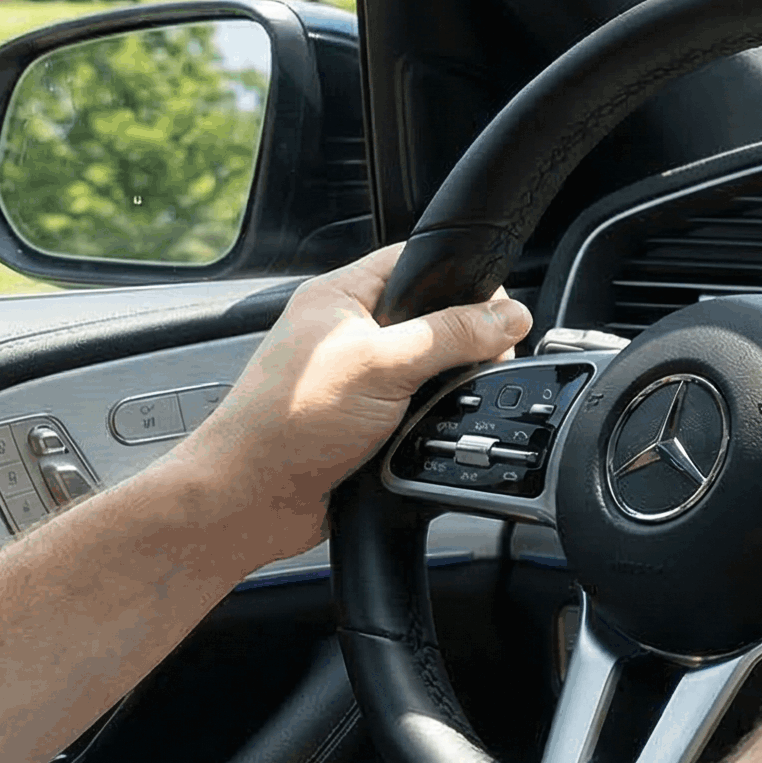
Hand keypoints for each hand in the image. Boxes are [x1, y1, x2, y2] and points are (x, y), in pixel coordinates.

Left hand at [176, 242, 532, 557]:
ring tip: (435, 408)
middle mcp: (350, 333)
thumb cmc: (283, 424)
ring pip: (433, 368)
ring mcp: (359, 378)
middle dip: (462, 344)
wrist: (251, 501)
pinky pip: (422, 409)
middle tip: (471, 369)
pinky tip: (425, 434)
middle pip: (435, 317)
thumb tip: (510, 317)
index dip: (464, 280)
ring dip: (444, 390)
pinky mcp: (369, 420)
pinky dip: (432, 422)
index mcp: (341, 296)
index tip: (498, 314)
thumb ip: (452, 335)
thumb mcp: (382, 365)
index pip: (418, 261)